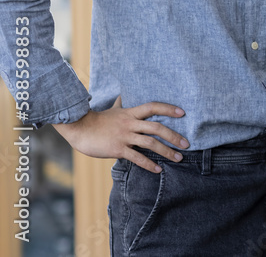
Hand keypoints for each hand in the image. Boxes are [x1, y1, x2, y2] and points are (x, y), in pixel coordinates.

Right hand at [53, 97, 188, 173]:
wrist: (79, 128)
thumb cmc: (97, 120)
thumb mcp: (113, 109)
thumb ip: (122, 104)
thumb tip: (123, 95)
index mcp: (130, 113)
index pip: (153, 107)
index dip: (168, 108)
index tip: (183, 113)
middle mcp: (130, 123)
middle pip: (157, 128)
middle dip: (174, 136)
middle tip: (187, 144)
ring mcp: (124, 136)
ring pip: (150, 144)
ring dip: (166, 152)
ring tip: (178, 158)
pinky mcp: (118, 149)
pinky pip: (137, 158)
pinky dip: (149, 165)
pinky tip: (158, 170)